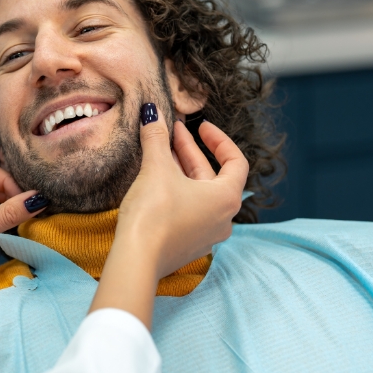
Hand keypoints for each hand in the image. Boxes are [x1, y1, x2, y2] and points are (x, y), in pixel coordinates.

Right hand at [119, 115, 247, 278]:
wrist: (137, 260)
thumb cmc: (154, 214)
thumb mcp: (156, 169)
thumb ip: (156, 138)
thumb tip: (151, 112)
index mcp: (227, 198)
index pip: (236, 161)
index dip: (218, 139)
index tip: (200, 126)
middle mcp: (224, 218)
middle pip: (212, 176)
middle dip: (191, 151)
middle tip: (172, 131)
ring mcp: (206, 234)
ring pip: (199, 193)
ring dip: (182, 170)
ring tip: (161, 151)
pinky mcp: (188, 244)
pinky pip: (189, 210)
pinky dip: (178, 191)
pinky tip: (157, 181)